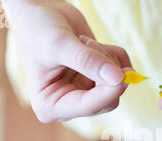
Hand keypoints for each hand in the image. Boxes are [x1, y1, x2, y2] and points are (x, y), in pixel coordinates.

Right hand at [2, 0, 131, 122]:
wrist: (40, 13)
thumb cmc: (37, 29)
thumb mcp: (59, 44)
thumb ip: (87, 61)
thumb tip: (118, 78)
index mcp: (50, 105)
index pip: (87, 107)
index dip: (108, 92)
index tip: (124, 76)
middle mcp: (70, 104)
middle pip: (107, 101)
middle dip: (106, 71)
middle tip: (90, 44)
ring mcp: (85, 93)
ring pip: (116, 86)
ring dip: (108, 59)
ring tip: (84, 41)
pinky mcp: (97, 80)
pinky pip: (121, 74)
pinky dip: (114, 55)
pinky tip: (94, 44)